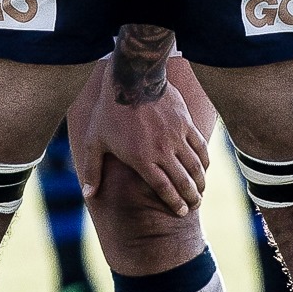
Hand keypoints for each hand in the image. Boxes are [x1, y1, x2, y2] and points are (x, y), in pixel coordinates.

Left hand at [74, 72, 207, 215]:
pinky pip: (200, 146)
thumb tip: (87, 195)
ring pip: (195, 165)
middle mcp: (162, 150)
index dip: (174, 203)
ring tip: (201, 191)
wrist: (131, 79)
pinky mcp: (185, 122)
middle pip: (183, 181)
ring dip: (201, 181)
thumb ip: (93, 170)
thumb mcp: (95, 142)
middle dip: (191, 197)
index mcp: (142, 159)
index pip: (164, 188)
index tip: (180, 212)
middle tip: (195, 205)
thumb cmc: (109, 111)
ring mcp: (176, 136)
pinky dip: (205, 160)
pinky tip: (205, 167)